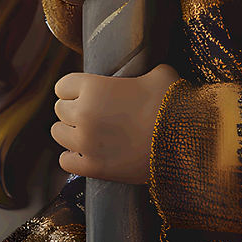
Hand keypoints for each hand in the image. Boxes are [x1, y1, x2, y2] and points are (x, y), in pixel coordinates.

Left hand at [51, 63, 179, 182]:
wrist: (183, 139)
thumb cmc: (171, 102)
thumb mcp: (158, 74)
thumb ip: (141, 74)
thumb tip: (143, 78)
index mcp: (94, 87)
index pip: (63, 85)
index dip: (74, 87)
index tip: (83, 90)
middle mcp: (83, 114)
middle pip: (60, 109)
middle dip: (73, 108)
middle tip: (90, 110)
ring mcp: (85, 143)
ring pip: (58, 133)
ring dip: (70, 130)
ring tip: (86, 129)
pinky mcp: (93, 167)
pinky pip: (65, 161)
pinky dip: (72, 156)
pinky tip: (85, 151)